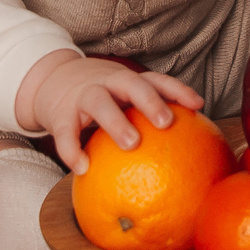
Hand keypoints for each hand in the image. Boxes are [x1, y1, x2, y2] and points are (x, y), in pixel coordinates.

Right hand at [16, 52, 203, 174]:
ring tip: (132, 144)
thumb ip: (144, 116)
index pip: (156, 80)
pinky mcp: (59, 114)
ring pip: (98, 101)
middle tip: (166, 122)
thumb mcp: (121, 97)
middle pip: (130, 84)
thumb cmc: (100, 95)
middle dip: (150, 100)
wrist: (51, 81)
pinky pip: (65, 132)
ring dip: (116, 120)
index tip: (198, 105)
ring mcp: (82, 95)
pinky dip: (72, 149)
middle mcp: (106, 83)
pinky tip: (83, 168)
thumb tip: (182, 153)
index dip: (177, 90)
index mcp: (126, 81)